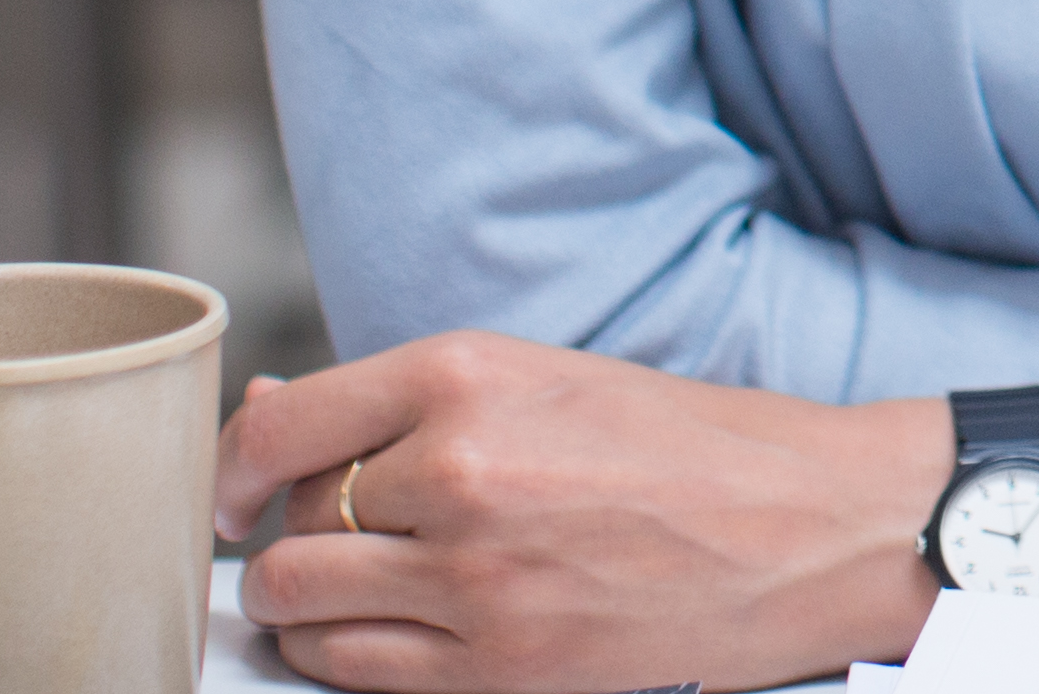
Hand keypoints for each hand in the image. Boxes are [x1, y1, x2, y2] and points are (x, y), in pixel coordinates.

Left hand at [211, 332, 1038, 689]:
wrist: (813, 527)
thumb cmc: (696, 446)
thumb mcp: (552, 378)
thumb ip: (415, 402)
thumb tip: (270, 424)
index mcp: (471, 375)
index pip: (282, 428)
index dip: (229, 470)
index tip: (226, 495)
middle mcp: (459, 469)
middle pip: (285, 530)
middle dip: (291, 542)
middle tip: (340, 544)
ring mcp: (474, 580)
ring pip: (303, 609)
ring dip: (312, 610)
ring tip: (364, 595)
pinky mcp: (498, 668)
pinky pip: (357, 677)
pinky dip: (353, 662)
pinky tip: (401, 636)